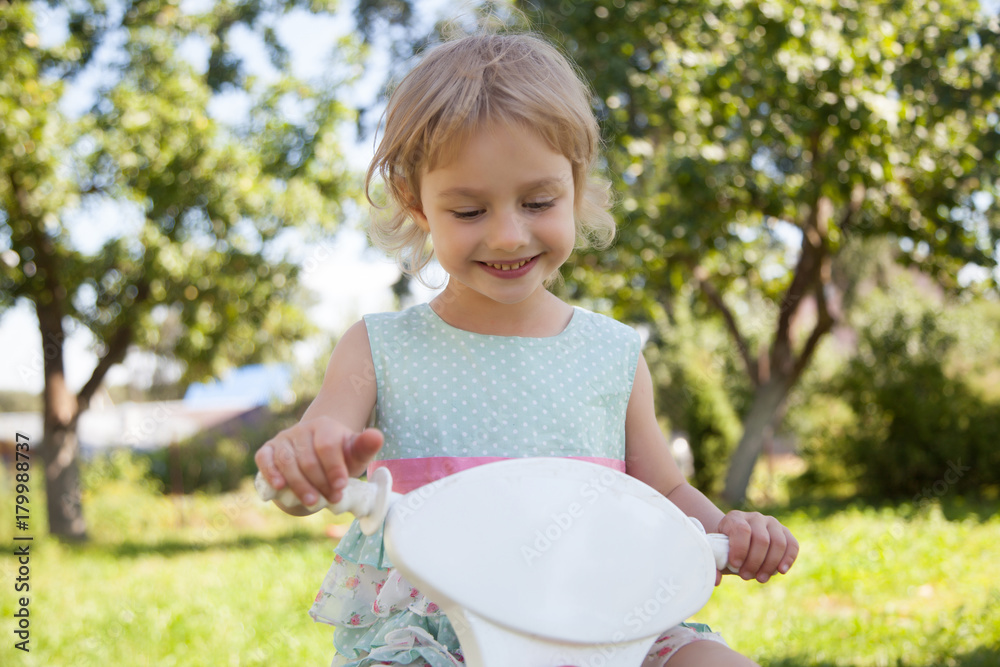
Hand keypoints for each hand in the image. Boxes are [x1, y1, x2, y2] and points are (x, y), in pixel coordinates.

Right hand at [255, 418, 383, 507]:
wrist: (318, 456)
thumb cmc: (341, 458)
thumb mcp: (356, 454)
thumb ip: (366, 447)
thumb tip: (377, 436)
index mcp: (325, 426)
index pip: (327, 446)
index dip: (334, 468)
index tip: (341, 486)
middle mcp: (302, 429)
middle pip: (307, 458)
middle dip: (320, 482)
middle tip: (331, 499)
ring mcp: (284, 439)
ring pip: (286, 461)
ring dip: (298, 484)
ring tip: (312, 502)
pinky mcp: (268, 449)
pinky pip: (264, 458)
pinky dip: (270, 472)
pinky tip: (279, 487)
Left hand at [715, 510, 797, 584]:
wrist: (736, 541)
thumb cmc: (724, 549)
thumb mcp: (715, 554)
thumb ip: (713, 565)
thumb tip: (717, 581)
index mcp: (735, 518)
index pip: (742, 530)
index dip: (740, 549)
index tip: (734, 565)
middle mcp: (755, 517)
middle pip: (761, 539)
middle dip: (754, 562)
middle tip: (745, 576)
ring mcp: (772, 523)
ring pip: (778, 543)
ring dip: (770, 564)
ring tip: (760, 578)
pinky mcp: (785, 533)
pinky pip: (792, 545)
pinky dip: (788, 559)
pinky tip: (781, 571)